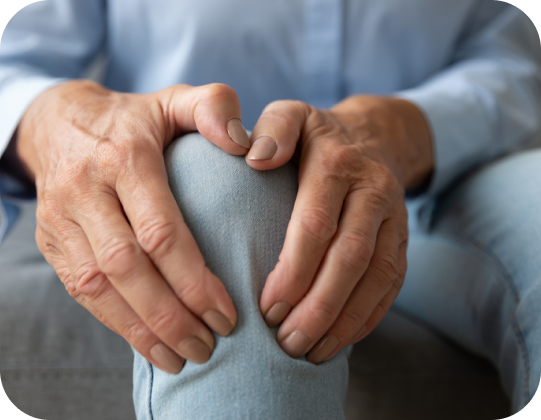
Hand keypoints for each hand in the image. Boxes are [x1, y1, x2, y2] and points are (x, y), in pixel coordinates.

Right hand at [15, 80, 251, 372]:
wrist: (59, 122)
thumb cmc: (133, 119)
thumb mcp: (174, 100)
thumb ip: (214, 108)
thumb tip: (248, 145)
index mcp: (126, 157)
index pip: (161, 231)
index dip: (194, 279)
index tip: (228, 312)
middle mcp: (88, 190)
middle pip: (128, 268)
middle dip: (172, 315)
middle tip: (211, 345)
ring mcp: (63, 218)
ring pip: (100, 287)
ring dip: (144, 330)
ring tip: (184, 357)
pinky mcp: (52, 240)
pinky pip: (81, 291)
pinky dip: (117, 324)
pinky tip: (150, 345)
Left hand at [247, 96, 432, 363]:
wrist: (375, 136)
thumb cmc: (316, 136)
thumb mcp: (291, 115)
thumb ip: (272, 129)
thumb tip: (255, 159)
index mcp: (337, 163)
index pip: (316, 224)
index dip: (293, 270)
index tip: (267, 307)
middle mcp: (372, 191)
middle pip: (351, 257)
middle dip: (319, 306)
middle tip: (286, 342)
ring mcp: (394, 218)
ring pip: (378, 278)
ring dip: (345, 321)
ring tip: (310, 352)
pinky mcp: (403, 240)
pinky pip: (393, 285)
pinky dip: (368, 318)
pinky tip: (340, 341)